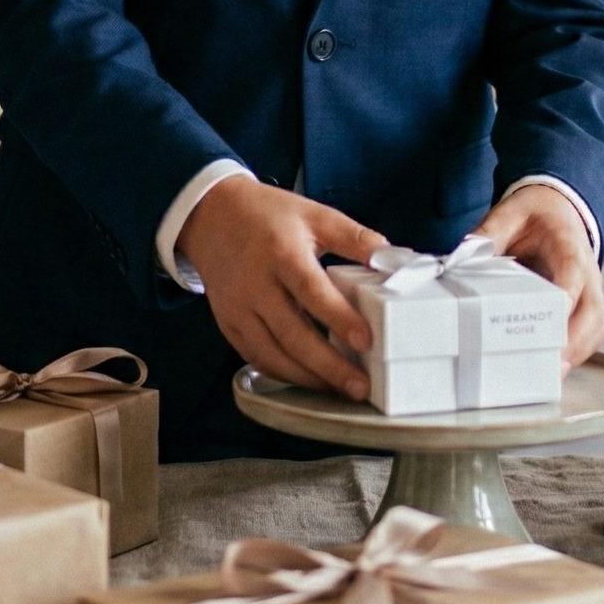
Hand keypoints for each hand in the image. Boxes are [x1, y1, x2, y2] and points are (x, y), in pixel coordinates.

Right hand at [176, 178, 386, 399]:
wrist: (211, 216)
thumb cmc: (267, 215)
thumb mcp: (313, 214)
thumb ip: (353, 237)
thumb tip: (391, 258)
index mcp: (281, 252)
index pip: (311, 290)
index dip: (338, 318)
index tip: (365, 340)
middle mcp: (255, 284)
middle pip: (292, 333)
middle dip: (328, 366)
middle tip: (359, 385)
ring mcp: (238, 308)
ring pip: (272, 354)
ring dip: (308, 378)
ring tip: (339, 389)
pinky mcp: (228, 324)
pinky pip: (256, 358)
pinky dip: (284, 374)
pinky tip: (308, 380)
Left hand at [476, 185, 603, 368]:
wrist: (558, 208)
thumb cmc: (535, 214)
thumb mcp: (509, 212)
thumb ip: (488, 235)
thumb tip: (460, 260)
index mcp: (568, 245)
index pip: (573, 273)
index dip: (564, 298)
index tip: (551, 320)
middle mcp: (588, 272)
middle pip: (594, 311)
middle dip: (575, 341)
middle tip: (551, 365)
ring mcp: (590, 292)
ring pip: (597, 327)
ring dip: (577, 354)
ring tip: (549, 378)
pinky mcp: (585, 307)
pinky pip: (590, 335)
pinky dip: (576, 355)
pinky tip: (551, 371)